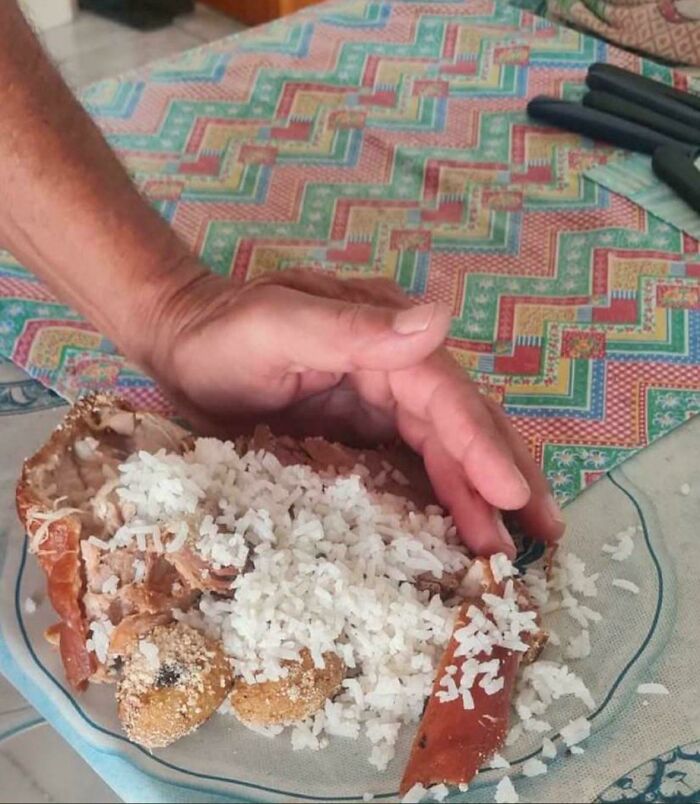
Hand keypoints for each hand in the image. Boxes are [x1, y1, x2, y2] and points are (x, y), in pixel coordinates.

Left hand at [144, 266, 564, 556]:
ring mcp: (382, 402)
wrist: (181, 346)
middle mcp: (396, 369)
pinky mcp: (366, 432)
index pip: (444, 395)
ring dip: (483, 496)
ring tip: (516, 548)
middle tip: (546, 534)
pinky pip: (416, 466)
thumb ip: (352, 327)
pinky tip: (466, 531)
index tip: (513, 497)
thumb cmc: (220, 336)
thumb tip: (440, 318)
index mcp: (382, 339)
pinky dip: (446, 498)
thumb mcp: (277, 324)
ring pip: (447, 450)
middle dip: (505, 476)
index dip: (480, 445)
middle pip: (463, 424)